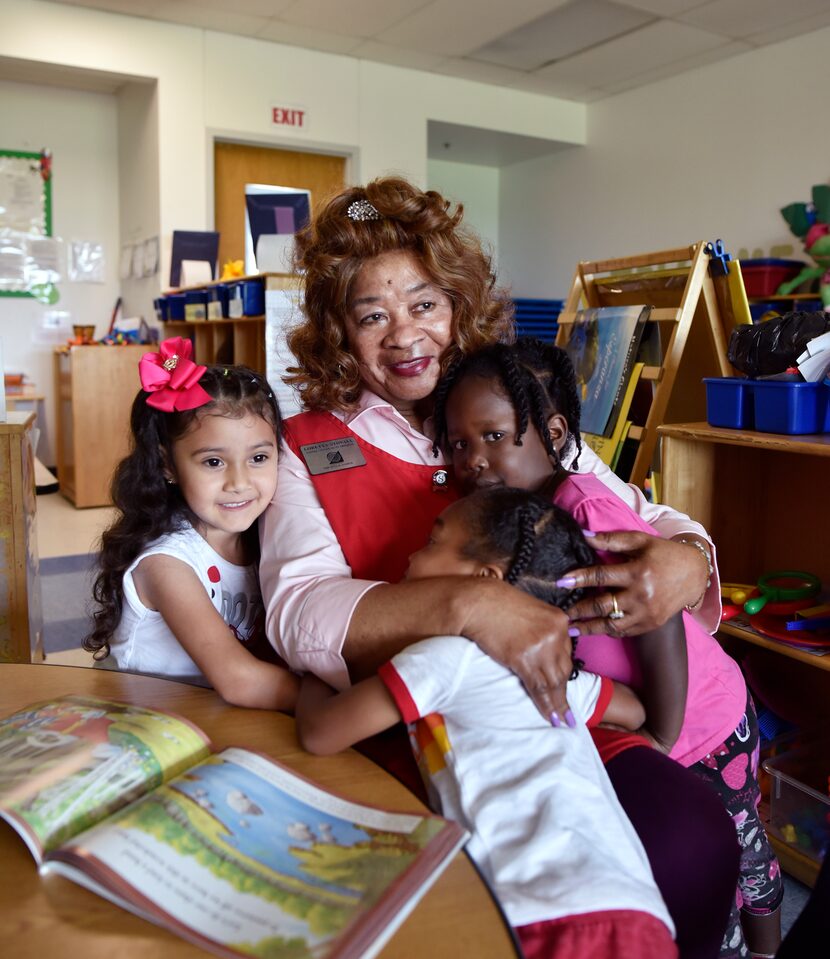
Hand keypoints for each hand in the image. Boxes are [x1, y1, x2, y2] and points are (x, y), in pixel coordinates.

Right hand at [458, 580, 574, 723]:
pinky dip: (545, 704)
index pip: (566, 653)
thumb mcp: (529, 613)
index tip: (565, 688)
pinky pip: (538, 687)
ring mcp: (541, 646)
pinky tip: (550, 716)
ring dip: (557, 705)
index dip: (564, 674)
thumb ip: (540, 629)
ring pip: (553, 682)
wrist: (476, 602)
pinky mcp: (524, 658)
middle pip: (563, 670)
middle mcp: (555, 633)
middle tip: (568, 714)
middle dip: (563, 693)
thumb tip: (543, 650)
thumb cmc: (496, 605)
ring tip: (560, 721)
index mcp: (558, 620)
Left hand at [562, 531, 709, 636]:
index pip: (601, 576)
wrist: (695, 574)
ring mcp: (647, 614)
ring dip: (589, 627)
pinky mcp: (651, 624)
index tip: (561, 582)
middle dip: (579, 609)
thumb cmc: (664, 554)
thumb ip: (612, 539)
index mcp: (638, 572)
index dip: (579, 579)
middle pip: (603, 605)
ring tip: (570, 628)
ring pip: (612, 625)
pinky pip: (624, 632)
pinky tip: (593, 629)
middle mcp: (642, 596)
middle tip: (559, 612)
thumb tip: (584, 535)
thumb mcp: (640, 541)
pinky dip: (608, 631)